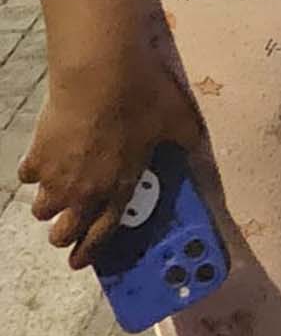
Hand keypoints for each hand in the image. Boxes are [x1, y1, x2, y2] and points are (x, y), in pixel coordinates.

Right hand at [19, 48, 200, 268]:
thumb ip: (185, 138)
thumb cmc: (143, 97)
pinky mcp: (37, 158)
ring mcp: (58, 178)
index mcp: (120, 188)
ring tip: (57, 185)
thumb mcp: (176, 118)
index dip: (88, 252)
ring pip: (41, 210)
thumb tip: (197, 143)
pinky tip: (44, 156)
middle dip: (62, 233)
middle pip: (61, 234)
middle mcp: (86, 192)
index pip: (102, 234)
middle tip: (66, 221)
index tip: (77, 261)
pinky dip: (34, 169)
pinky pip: (27, 176)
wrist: (101, 74)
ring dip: (48, 202)